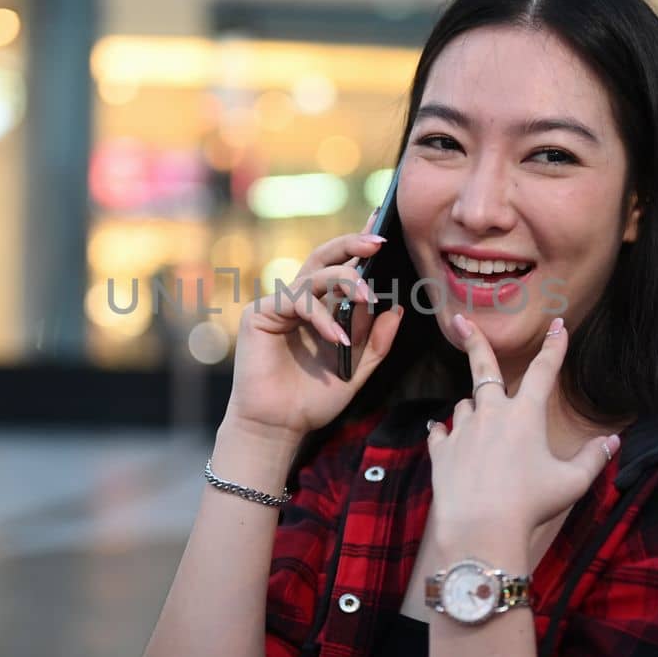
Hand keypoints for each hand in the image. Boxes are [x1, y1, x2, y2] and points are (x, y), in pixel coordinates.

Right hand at [225, 211, 404, 438]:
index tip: (384, 230)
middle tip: (378, 243)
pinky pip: (296, 302)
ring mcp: (278, 305)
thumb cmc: (313, 399)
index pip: (342, 268)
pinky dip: (321, 317)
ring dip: (344, 281)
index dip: (360, 246)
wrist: (280, 426)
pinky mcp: (260, 315)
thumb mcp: (358, 369)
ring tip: (365, 298)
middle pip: (324, 258)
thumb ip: (377, 342)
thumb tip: (397, 309)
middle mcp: (299, 300)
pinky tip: (337, 338)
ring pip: (313, 276)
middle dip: (352, 245)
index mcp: (322, 307)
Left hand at [426, 313, 620, 545]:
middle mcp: (491, 413)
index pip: (544, 370)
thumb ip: (594, 458)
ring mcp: (463, 430)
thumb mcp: (571, 483)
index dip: (554, 347)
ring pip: (465, 405)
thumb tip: (613, 440)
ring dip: (473, 408)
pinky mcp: (442, 451)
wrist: (481, 528)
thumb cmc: (530, 505)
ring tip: (480, 421)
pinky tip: (445, 437)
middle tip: (460, 321)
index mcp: (526, 414)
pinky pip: (440, 433)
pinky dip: (445, 433)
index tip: (558, 326)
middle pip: (483, 368)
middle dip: (476, 341)